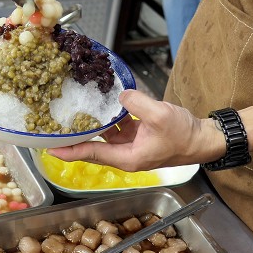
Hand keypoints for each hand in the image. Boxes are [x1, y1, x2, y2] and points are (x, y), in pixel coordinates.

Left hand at [47, 90, 226, 170]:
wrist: (202, 139)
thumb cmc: (184, 134)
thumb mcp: (161, 116)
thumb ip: (137, 104)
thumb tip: (120, 95)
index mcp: (128, 157)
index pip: (91, 153)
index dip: (70, 150)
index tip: (50, 149)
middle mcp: (125, 155)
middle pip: (92, 147)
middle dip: (73, 139)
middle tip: (52, 130)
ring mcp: (130, 146)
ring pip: (103, 136)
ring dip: (90, 125)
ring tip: (70, 114)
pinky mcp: (136, 136)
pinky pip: (115, 128)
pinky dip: (107, 118)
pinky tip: (99, 105)